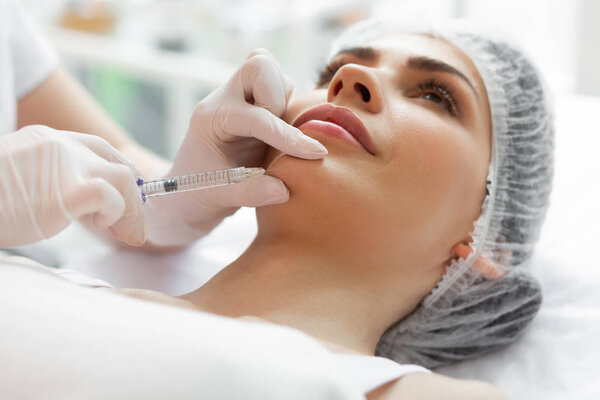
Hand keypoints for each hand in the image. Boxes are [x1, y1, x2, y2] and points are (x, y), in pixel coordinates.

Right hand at [0, 125, 145, 246]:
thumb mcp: (12, 176)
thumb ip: (43, 176)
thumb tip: (65, 198)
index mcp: (45, 139)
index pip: (98, 146)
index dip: (120, 170)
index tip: (128, 194)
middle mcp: (59, 146)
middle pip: (117, 163)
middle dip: (133, 196)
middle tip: (133, 226)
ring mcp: (64, 166)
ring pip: (122, 179)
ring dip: (130, 210)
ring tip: (121, 232)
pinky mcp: (67, 192)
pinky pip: (111, 197)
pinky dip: (116, 214)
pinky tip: (100, 226)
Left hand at [145, 49, 326, 245]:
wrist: (188, 193)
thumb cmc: (201, 194)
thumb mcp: (222, 198)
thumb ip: (251, 193)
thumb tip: (283, 190)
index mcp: (211, 118)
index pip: (257, 117)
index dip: (287, 136)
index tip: (315, 154)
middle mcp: (225, 99)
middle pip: (259, 65)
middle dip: (279, 97)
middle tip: (281, 131)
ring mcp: (241, 97)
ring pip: (275, 72)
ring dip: (287, 99)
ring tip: (284, 134)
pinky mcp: (256, 103)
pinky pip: (282, 86)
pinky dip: (291, 104)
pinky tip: (288, 132)